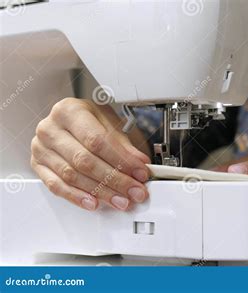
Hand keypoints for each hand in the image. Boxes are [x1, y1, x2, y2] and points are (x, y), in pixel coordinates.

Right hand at [31, 98, 150, 210]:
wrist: (72, 120)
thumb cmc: (91, 120)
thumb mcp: (111, 124)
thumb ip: (125, 145)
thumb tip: (140, 163)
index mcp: (69, 110)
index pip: (97, 141)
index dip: (121, 160)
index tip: (140, 172)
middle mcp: (50, 128)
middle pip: (85, 161)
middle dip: (114, 180)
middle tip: (134, 191)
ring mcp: (41, 148)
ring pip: (72, 176)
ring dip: (100, 192)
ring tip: (120, 200)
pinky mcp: (37, 166)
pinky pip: (56, 186)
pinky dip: (77, 197)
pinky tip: (94, 202)